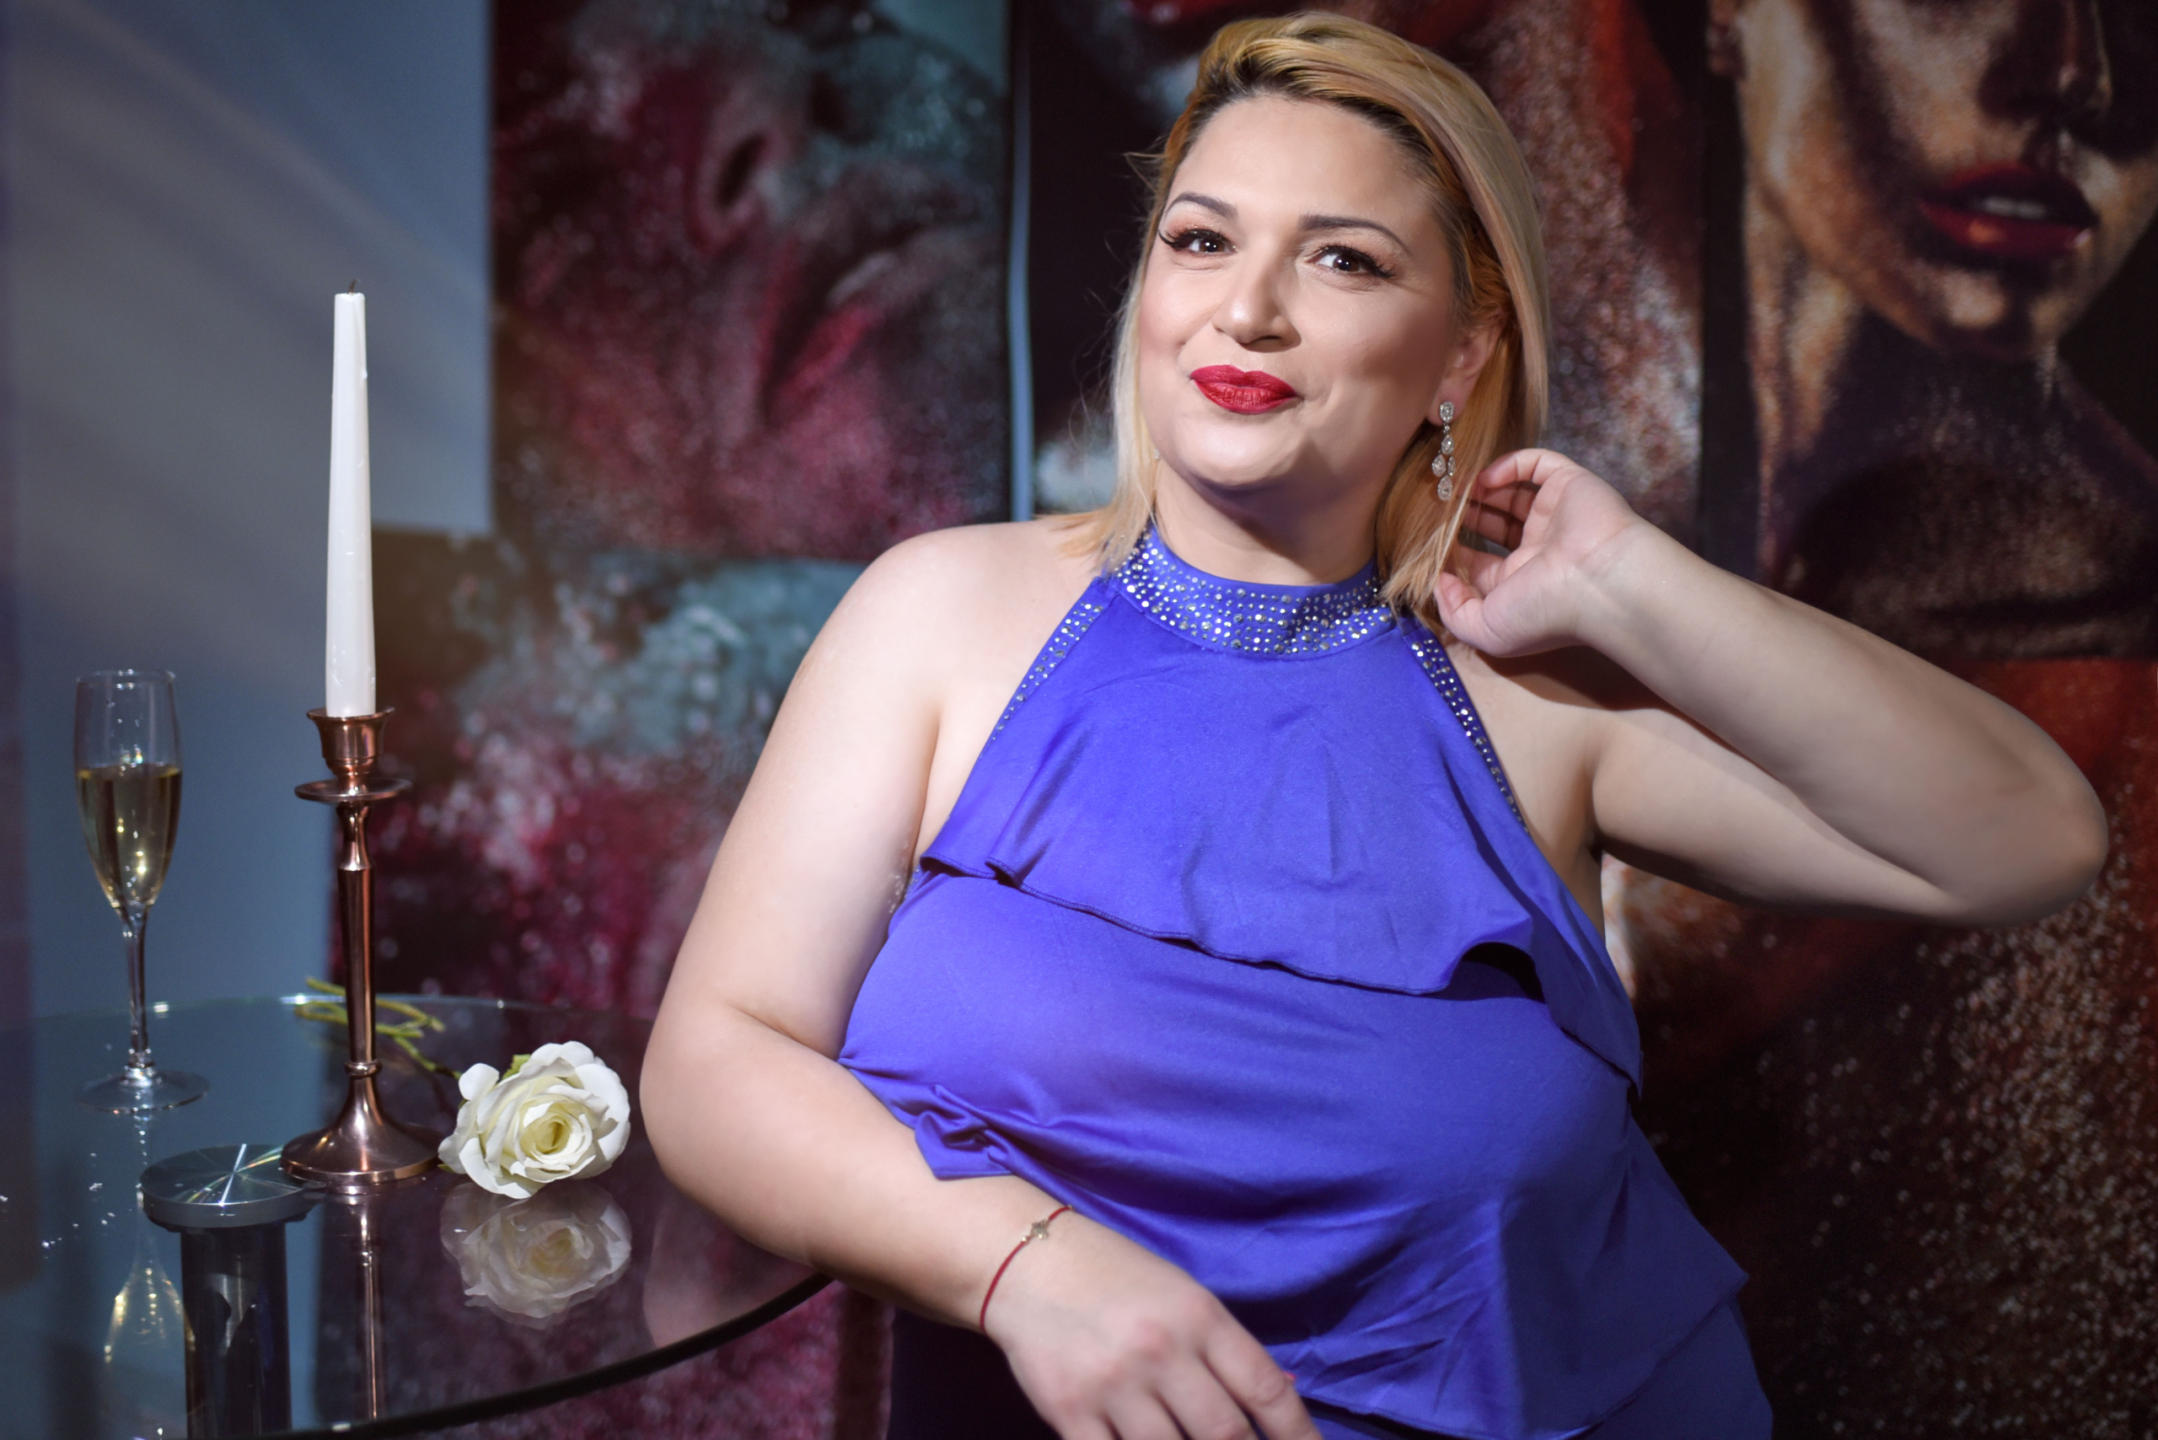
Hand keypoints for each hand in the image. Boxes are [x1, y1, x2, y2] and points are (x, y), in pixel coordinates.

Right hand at [983, 1212, 1319, 1439]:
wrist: (1026, 1260)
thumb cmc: (1115, 1277)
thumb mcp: (1182, 1295)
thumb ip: (1225, 1349)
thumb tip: (1281, 1397)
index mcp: (1200, 1317)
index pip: (1266, 1391)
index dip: (1298, 1436)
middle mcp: (1162, 1350)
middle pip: (1225, 1435)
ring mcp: (1114, 1384)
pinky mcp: (1069, 1411)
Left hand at [1434, 448, 1649, 655]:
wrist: (1601, 583)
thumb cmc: (1544, 613)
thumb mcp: (1486, 631)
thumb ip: (1454, 610)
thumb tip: (1437, 581)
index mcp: (1520, 583)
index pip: (1478, 563)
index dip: (1450, 550)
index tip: (1425, 539)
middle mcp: (1538, 549)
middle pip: (1493, 525)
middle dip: (1463, 515)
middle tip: (1434, 504)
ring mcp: (1554, 516)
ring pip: (1512, 494)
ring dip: (1480, 489)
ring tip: (1452, 487)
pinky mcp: (1570, 485)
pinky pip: (1537, 465)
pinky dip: (1510, 465)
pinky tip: (1486, 478)